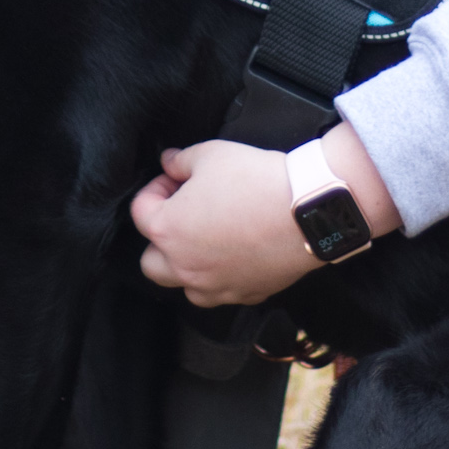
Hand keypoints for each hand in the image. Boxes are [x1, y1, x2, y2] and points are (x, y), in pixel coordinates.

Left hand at [129, 125, 402, 307]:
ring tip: (207, 237)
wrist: (308, 209)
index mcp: (168, 232)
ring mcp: (216, 286)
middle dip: (161, 237)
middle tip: (182, 212)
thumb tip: (169, 162)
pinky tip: (236, 251)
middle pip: (151, 262)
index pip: (140, 212)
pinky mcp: (246, 294)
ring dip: (187, 263)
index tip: (175, 177)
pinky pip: (221, 291)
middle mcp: (185, 267)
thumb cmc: (255, 180)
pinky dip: (220, 275)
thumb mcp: (211, 154)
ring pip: (184, 286)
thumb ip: (181, 160)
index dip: (156, 188)